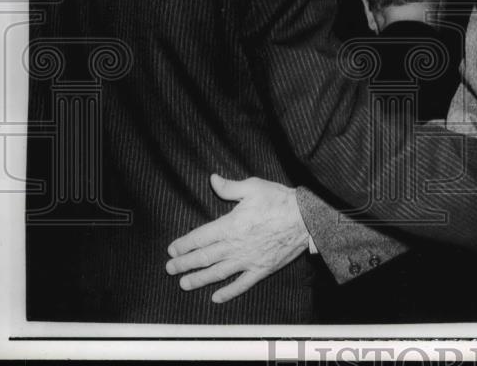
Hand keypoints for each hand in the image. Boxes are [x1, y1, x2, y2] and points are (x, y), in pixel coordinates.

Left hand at [165, 174, 309, 302]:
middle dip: (184, 264)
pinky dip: (228, 292)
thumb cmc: (280, 200)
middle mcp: (235, 246)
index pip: (200, 237)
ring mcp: (248, 260)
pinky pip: (241, 284)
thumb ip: (229, 187)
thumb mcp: (253, 187)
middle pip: (204, 257)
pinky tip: (216, 297)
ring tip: (184, 284)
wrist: (306, 218)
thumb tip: (212, 179)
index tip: (172, 249)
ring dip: (199, 279)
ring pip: (217, 273)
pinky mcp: (261, 269)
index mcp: (230, 225)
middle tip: (170, 269)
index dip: (184, 244)